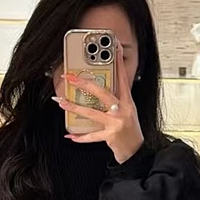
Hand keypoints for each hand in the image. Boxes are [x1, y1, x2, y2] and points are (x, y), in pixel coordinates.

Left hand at [53, 43, 144, 163]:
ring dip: (74, 107)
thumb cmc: (130, 130)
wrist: (136, 151)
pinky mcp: (111, 136)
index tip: (115, 49)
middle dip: (84, 84)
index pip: (122, 78)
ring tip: (62, 102)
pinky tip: (70, 135)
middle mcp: (122, 110)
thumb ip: (116, 100)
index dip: (118, 63)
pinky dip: (80, 136)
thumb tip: (98, 90)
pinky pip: (91, 136)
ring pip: (92, 113)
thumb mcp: (127, 111)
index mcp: (127, 101)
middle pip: (102, 92)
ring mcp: (116, 123)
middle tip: (71, 77)